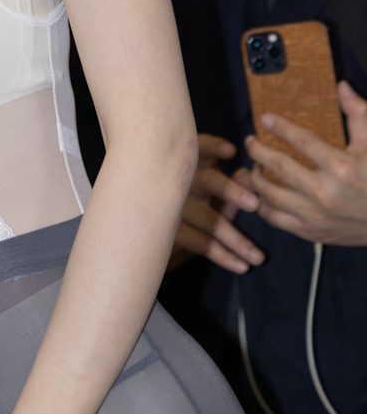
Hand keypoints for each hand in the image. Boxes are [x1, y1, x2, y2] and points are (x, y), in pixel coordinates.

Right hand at [168, 133, 264, 273]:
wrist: (154, 227)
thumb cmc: (192, 197)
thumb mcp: (208, 184)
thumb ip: (229, 181)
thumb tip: (249, 174)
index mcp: (189, 162)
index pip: (198, 147)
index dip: (213, 146)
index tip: (232, 151)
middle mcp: (180, 181)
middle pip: (205, 180)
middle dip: (230, 191)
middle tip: (255, 204)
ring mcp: (174, 206)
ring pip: (207, 219)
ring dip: (235, 238)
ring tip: (258, 257)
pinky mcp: (171, 231)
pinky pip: (200, 243)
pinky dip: (222, 255)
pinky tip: (241, 266)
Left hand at [244, 80, 366, 245]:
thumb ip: (358, 114)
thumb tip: (341, 87)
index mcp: (341, 168)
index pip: (301, 141)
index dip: (280, 127)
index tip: (265, 118)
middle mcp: (324, 193)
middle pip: (278, 167)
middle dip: (258, 151)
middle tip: (250, 141)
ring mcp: (315, 216)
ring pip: (270, 195)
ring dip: (256, 178)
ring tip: (254, 167)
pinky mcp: (311, 233)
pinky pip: (275, 219)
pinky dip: (262, 205)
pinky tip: (261, 193)